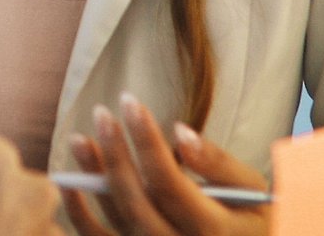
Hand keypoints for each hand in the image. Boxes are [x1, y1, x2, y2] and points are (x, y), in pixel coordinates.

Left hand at [62, 95, 268, 235]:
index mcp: (214, 233)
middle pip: (137, 202)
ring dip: (93, 179)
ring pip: (116, 222)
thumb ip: (219, 163)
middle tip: (101, 113)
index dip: (146, 141)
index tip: (131, 101)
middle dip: (115, 155)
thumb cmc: (255, 218)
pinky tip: (68, 184)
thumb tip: (180, 131)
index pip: (169, 184)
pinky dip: (78, 217)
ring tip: (80, 139)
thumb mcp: (253, 189)